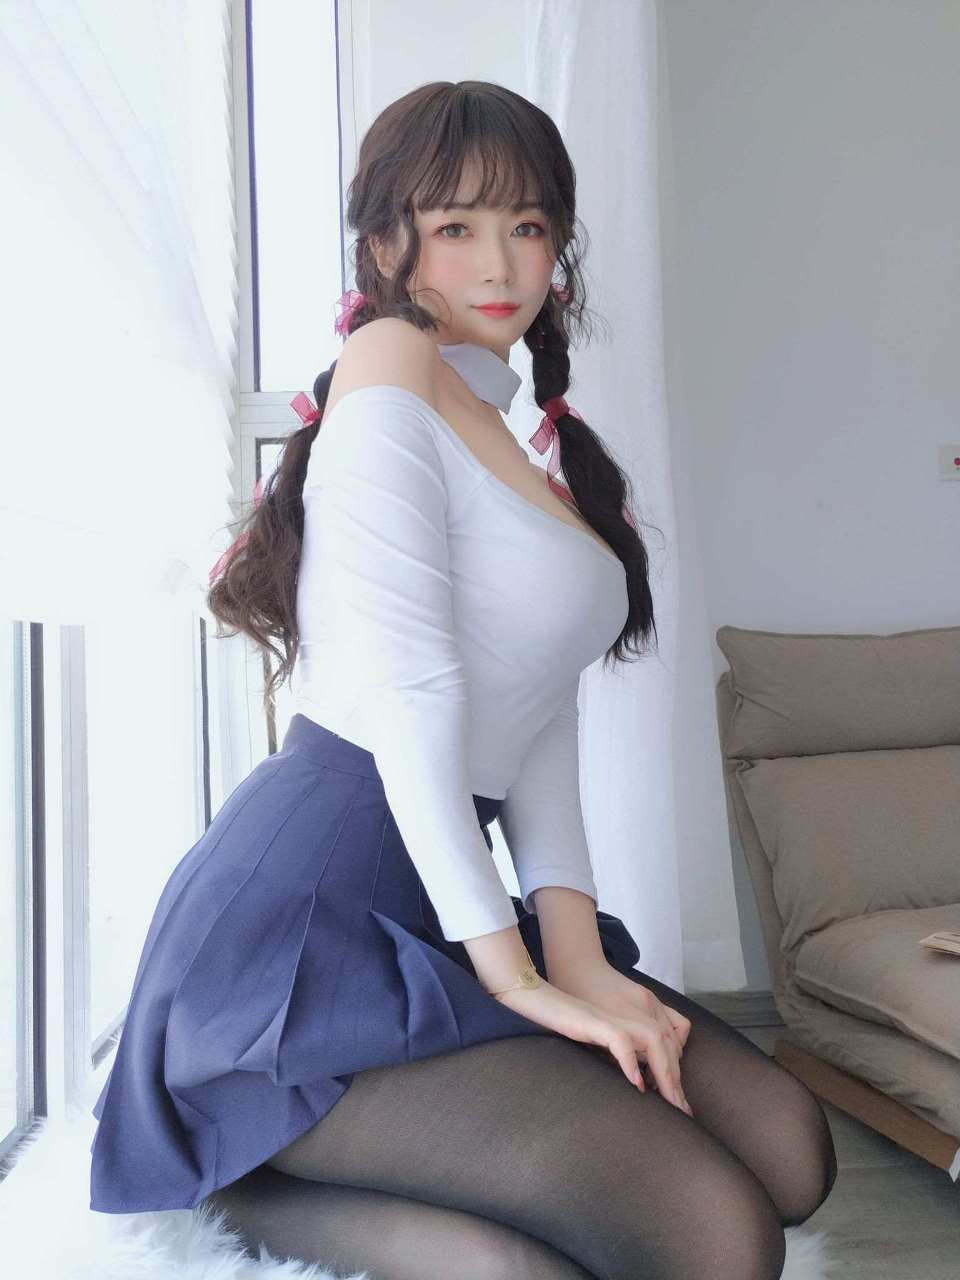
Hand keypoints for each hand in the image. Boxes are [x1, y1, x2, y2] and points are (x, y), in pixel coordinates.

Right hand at [547, 958, 693, 1114]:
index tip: (682, 1106)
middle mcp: (633, 1018)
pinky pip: (621, 1042)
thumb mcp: (606, 1039)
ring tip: (670, 1102)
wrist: (547, 997)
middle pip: (667, 1050)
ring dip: (664, 1075)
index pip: (667, 1051)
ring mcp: (617, 1020)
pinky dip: (631, 1062)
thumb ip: (625, 1052)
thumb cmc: (574, 1021)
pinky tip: (636, 1083)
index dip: (676, 1079)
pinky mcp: (598, 1023)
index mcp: (636, 1023)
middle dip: (676, 1083)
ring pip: (654, 1045)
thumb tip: (640, 1081)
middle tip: (683, 1111)